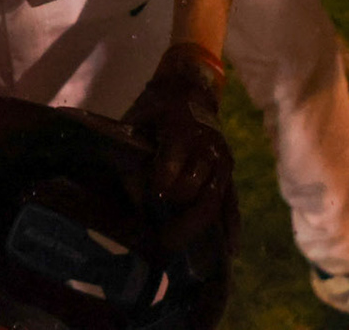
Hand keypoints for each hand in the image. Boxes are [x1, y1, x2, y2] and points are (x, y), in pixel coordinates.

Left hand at [123, 43, 238, 253]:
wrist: (190, 89)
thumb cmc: (155, 108)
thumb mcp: (137, 120)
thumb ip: (130, 149)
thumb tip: (115, 182)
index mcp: (182, 130)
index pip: (172, 166)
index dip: (160, 186)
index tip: (150, 202)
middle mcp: (207, 147)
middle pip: (194, 189)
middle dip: (178, 215)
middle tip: (161, 241)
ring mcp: (221, 161)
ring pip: (214, 200)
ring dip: (200, 228)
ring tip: (187, 258)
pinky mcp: (228, 173)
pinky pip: (233, 202)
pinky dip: (231, 226)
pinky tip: (228, 251)